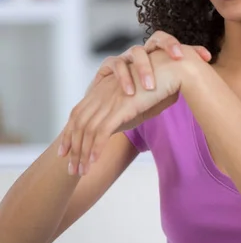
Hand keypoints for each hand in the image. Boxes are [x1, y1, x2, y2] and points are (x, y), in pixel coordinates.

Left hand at [58, 49, 188, 176]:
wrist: (175, 71)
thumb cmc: (162, 83)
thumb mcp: (138, 97)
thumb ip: (127, 109)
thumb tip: (124, 122)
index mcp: (103, 89)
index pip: (78, 113)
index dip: (69, 133)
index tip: (65, 151)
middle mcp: (102, 93)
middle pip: (78, 124)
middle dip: (72, 148)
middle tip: (70, 169)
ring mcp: (110, 100)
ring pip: (88, 130)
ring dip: (82, 154)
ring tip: (81, 172)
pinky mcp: (121, 107)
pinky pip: (102, 131)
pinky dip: (95, 148)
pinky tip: (94, 162)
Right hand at [89, 30, 210, 95]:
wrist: (106, 117)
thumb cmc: (135, 107)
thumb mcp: (158, 102)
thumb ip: (172, 92)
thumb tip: (191, 88)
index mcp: (157, 60)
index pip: (176, 49)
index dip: (192, 49)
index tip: (207, 57)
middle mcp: (143, 54)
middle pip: (157, 37)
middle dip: (169, 44)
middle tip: (178, 57)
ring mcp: (125, 58)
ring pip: (137, 51)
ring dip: (144, 68)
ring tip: (151, 86)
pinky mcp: (107, 66)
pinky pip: (116, 64)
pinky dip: (123, 77)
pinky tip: (131, 91)